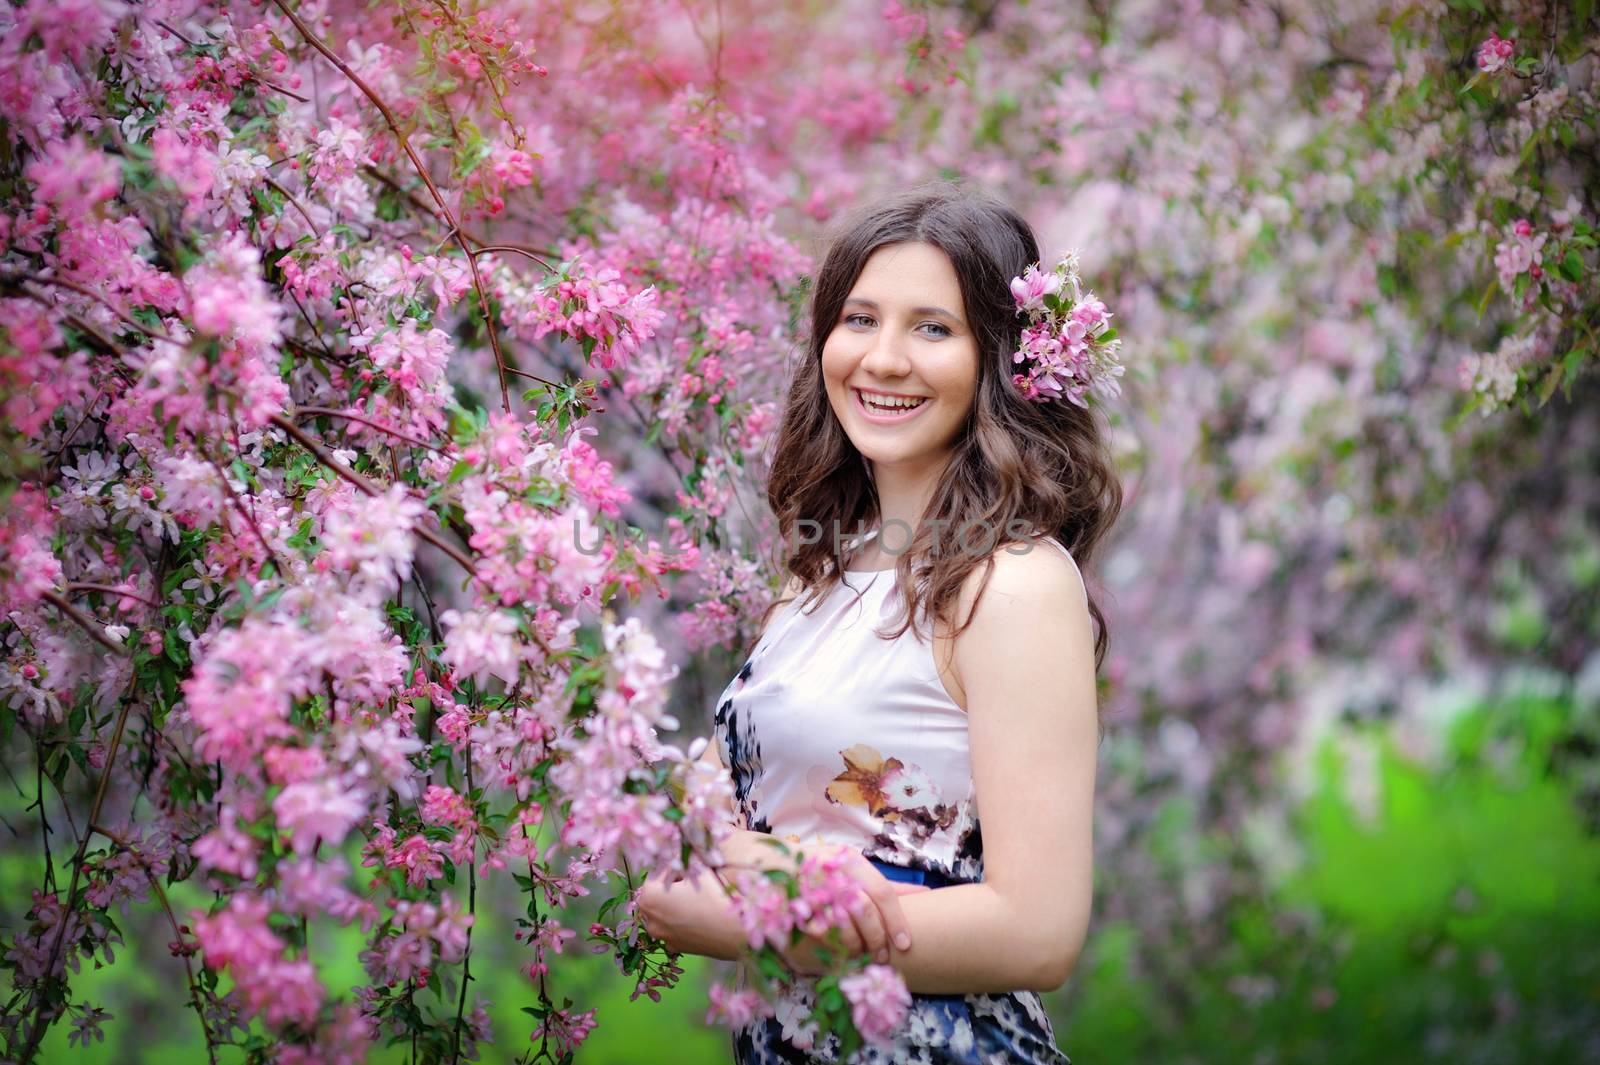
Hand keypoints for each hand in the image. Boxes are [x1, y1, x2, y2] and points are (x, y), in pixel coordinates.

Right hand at [779, 877, 928, 974]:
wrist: (771, 866)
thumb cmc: (823, 869)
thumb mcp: (853, 868)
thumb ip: (885, 884)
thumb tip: (924, 894)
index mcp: (851, 861)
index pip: (882, 893)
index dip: (896, 921)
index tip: (905, 944)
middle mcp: (833, 873)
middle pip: (864, 910)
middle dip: (875, 938)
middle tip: (881, 957)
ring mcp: (811, 890)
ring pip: (842, 926)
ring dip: (854, 946)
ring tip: (861, 955)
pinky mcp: (794, 908)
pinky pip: (819, 935)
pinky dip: (832, 947)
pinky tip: (839, 953)